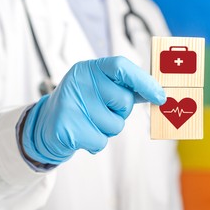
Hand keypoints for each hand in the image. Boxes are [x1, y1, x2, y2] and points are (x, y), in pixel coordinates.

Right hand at [22, 56, 165, 164]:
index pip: (122, 67)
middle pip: (124, 101)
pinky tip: (83, 133)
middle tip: (104, 109)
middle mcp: (79, 81)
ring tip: (90, 121)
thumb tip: (158, 92)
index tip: (160, 96)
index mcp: (90, 68)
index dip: (144, 82)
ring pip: (115, 125)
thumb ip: (128, 88)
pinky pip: (101, 141)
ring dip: (108, 128)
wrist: (49, 123)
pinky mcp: (66, 128)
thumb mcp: (102, 88)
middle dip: (121, 111)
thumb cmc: (84, 103)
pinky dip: (96, 141)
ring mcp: (71, 103)